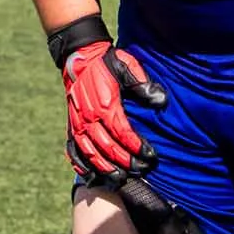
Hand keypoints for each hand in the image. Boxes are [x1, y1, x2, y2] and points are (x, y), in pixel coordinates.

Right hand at [49, 14, 167, 182]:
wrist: (78, 55)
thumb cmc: (106, 62)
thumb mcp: (127, 66)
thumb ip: (142, 84)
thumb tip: (161, 101)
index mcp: (105, 104)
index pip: (122, 133)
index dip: (136, 147)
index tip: (150, 155)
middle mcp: (89, 116)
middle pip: (107, 147)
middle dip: (125, 162)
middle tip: (141, 170)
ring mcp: (78, 122)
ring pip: (90, 152)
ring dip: (104, 167)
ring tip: (119, 178)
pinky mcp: (71, 123)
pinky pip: (73, 148)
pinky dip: (80, 163)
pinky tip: (90, 173)